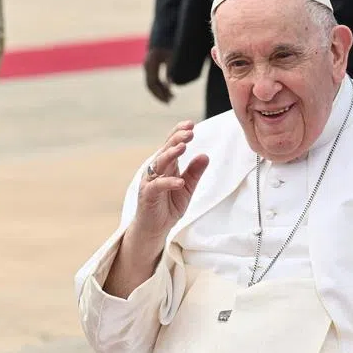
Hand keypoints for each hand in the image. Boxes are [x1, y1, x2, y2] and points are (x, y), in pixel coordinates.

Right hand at [131, 121, 209, 242]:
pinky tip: (179, 181)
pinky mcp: (147, 195)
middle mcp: (157, 170)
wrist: (154, 228)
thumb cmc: (168, 205)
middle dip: (177, 139)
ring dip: (171, 154)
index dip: (179, 133)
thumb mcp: (187, 187)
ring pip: (159, 163)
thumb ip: (195, 172)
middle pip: (165, 150)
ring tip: (183, 147)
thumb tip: (205, 155)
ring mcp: (150, 181)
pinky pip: (157, 186)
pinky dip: (168, 182)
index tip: (191, 124)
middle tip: (190, 131)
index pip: (171, 144)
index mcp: (167, 165)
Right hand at [144, 47, 173, 103]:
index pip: (152, 83)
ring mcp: (148, 65)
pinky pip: (153, 78)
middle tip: (171, 101)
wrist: (168, 33)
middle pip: (150, 84)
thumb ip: (171, 70)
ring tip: (172, 96)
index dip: (159, 93)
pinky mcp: (152, 65)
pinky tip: (169, 88)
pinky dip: (160, 85)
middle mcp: (147, 64)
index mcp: (151, 62)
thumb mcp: (174, 57)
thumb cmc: (173, 44)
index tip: (169, 100)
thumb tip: (170, 83)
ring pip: (152, 82)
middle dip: (160, 94)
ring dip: (161, 91)